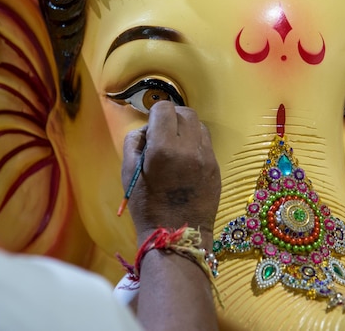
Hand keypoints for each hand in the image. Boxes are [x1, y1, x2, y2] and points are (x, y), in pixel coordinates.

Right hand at [122, 101, 220, 244]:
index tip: (151, 129)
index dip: (155, 114)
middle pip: (184, 112)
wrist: (177, 237)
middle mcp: (189, 148)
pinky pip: (206, 142)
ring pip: (199, 125)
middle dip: (172, 117)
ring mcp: (207, 157)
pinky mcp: (216, 167)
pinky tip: (186, 159)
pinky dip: (195, 143)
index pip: (164, 109)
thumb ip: (134, 142)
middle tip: (163, 133)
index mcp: (164, 149)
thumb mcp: (128, 173)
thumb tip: (146, 129)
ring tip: (175, 145)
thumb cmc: (146, 207)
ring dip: (186, 128)